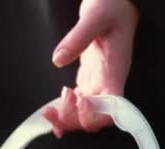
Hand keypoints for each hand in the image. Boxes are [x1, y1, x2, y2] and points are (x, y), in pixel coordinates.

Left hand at [44, 0, 139, 137]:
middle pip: (96, 118)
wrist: (116, 2)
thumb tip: (59, 59)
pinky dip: (65, 112)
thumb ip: (79, 37)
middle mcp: (109, 81)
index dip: (97, 113)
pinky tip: (52, 111)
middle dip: (74, 120)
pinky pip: (78, 104)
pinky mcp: (89, 79)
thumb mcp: (95, 16)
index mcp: (115, 69)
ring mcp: (99, 82)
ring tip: (48, 112)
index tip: (79, 101)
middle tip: (54, 109)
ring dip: (66, 120)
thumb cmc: (112, 6)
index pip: (113, 106)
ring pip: (86, 115)